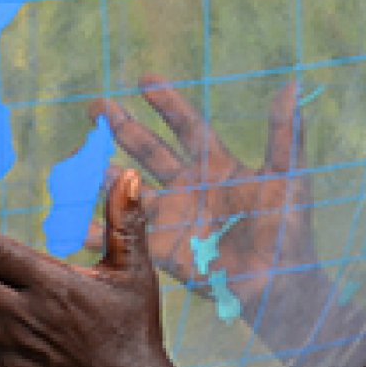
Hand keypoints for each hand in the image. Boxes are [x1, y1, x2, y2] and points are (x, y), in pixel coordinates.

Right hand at [102, 80, 331, 348]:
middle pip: (149, 150)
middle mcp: (189, 187)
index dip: (168, 104)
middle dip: (122, 127)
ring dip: (104, 174)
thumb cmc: (289, 231)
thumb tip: (293, 85)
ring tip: (77, 161)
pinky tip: (72, 223)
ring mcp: (173, 217)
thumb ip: (285, 134)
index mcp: (217, 167)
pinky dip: (97, 230)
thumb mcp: (289, 178)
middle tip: (95, 108)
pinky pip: (124, 234)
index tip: (145, 80)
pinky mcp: (162, 248)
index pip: (187, 127)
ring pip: (130, 189)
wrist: (279, 285)